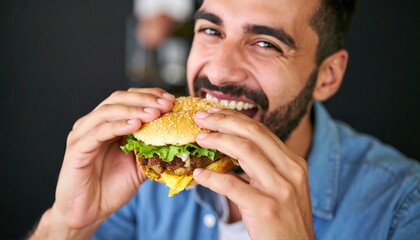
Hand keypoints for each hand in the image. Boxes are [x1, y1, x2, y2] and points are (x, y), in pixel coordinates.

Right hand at [31, 88, 174, 238]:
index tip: (171, 100)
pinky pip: (98, 133)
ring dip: (134, 109)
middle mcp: (93, 124)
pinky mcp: (77, 149)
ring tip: (154, 113)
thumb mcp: (140, 165)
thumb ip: (153, 149)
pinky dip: (118, 126)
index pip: (129, 98)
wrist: (88, 213)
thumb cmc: (111, 188)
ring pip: (108, 111)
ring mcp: (83, 135)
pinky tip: (136, 125)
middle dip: (145, 99)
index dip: (150, 95)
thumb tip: (179, 140)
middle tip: (166, 104)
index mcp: (107, 123)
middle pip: (118, 99)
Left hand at [193, 108, 314, 239]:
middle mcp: (291, 171)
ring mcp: (280, 189)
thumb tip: (230, 150)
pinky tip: (199, 174)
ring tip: (199, 139)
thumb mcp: (284, 188)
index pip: (262, 131)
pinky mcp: (266, 208)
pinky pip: (231, 185)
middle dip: (224, 121)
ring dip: (218, 141)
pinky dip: (212, 178)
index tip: (215, 113)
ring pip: (245, 150)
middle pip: (253, 133)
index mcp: (294, 164)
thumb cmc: (285, 222)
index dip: (235, 118)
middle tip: (202, 117)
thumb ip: (265, 168)